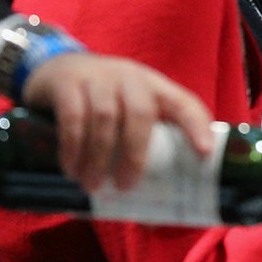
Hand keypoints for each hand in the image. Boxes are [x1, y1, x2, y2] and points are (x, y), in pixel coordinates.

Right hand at [19, 52, 213, 192]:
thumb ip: (142, 136)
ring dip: (100, 157)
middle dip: (135, 154)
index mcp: (153, 85)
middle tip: (126, 186)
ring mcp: (98, 77)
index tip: (204, 153)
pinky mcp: (67, 83)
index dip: (196, 126)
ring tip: (93, 184)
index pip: (183, 102)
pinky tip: (72, 169)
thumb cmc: (102, 96)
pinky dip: (74, 148)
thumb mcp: (127, 105)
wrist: (57, 65)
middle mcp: (130, 77)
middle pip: (140, 113)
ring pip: (105, 117)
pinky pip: (73, 117)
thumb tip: (155, 196)